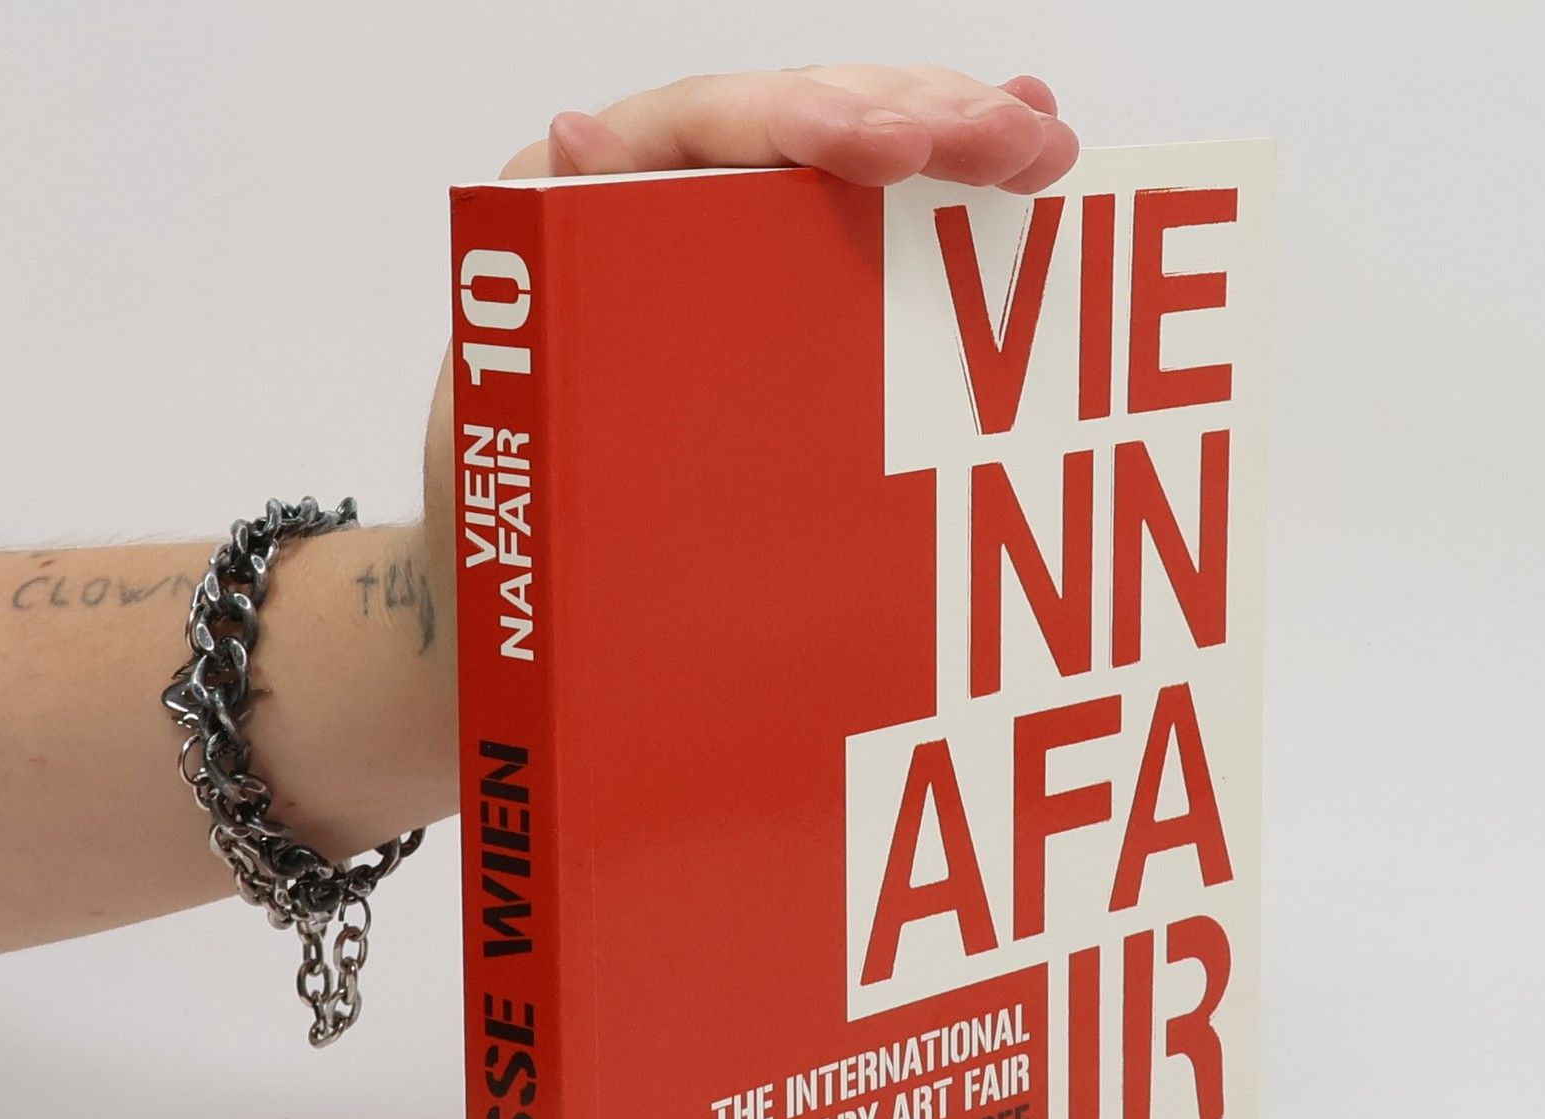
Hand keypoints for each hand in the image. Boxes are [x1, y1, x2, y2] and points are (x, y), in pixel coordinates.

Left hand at [419, 63, 1080, 649]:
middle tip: (1014, 140)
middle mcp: (665, 198)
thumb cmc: (502, 499)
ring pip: (856, 155)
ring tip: (1042, 141)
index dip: (807, 119)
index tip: (895, 147)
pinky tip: (1024, 168)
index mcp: (586, 205)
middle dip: (920, 117)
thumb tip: (571, 138)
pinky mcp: (783, 286)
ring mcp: (735, 240)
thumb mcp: (507, 405)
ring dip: (957, 138)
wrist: (516, 575)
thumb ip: (536, 288)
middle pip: (806, 118)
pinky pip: (873, 221)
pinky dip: (949, 197)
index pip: (708, 125)